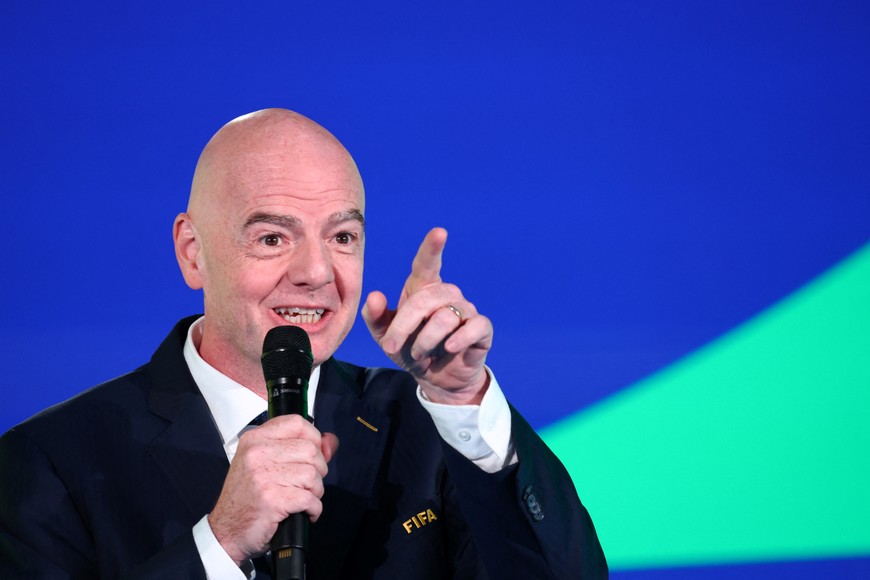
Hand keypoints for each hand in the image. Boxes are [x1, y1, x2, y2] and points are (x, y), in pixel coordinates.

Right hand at [208, 415, 339, 564]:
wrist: (226, 531)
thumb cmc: (247, 498)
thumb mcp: (265, 464)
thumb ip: (299, 448)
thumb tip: (330, 441)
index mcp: (254, 440)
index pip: (296, 423)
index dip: (313, 438)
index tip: (313, 453)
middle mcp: (257, 453)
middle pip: (310, 450)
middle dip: (318, 469)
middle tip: (307, 484)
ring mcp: (263, 476)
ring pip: (312, 475)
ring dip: (315, 491)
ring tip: (303, 499)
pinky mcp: (272, 499)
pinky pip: (309, 499)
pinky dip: (313, 509)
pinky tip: (303, 512)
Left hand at [362, 227, 492, 404]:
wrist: (436, 379)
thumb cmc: (411, 350)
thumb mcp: (387, 338)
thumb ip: (376, 318)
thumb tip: (374, 296)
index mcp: (423, 289)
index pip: (427, 263)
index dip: (432, 248)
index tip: (439, 232)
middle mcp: (447, 294)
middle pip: (426, 299)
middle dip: (405, 325)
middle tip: (391, 347)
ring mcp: (466, 310)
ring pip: (445, 317)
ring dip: (425, 341)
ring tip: (419, 355)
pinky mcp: (482, 329)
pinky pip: (474, 327)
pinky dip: (459, 339)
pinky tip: (448, 348)